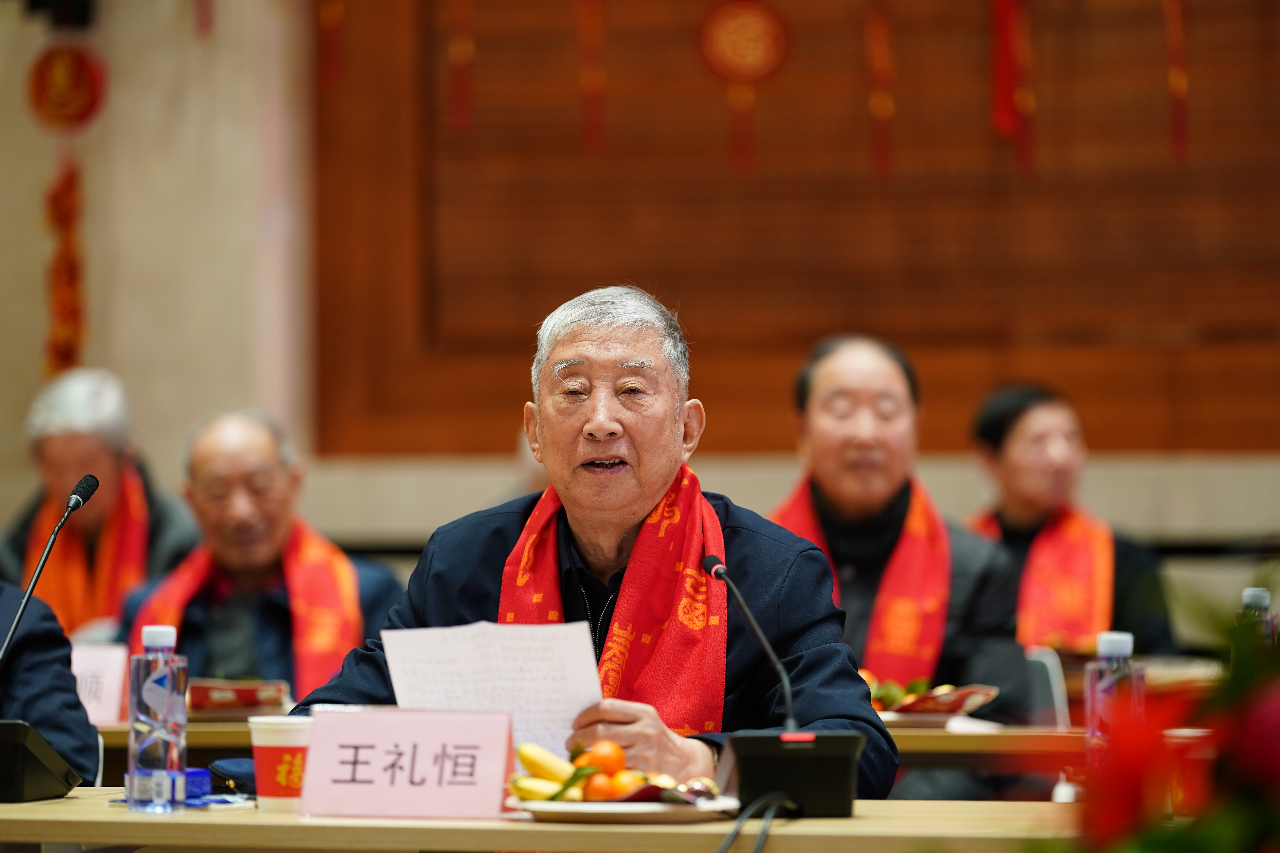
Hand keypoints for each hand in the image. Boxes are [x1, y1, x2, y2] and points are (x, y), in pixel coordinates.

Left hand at [567, 698, 715, 780]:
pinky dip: (598, 771)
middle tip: (570, 742)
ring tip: (578, 756)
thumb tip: (584, 720)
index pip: (606, 707)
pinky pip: (613, 771)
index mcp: (643, 713)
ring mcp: (644, 753)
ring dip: (585, 755)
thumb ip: (621, 718)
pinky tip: (593, 770)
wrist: (686, 763)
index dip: (585, 715)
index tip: (575, 723)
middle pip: (601, 731)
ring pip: (604, 753)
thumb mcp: (645, 721)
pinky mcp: (643, 773)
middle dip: (579, 737)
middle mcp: (645, 731)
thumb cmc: (656, 740)